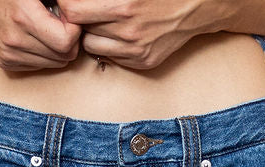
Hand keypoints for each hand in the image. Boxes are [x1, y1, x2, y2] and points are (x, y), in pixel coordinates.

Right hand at [0, 0, 82, 69]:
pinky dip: (44, 54)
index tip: (69, 18)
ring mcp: (9, 55)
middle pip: (63, 56)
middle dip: (70, 41)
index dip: (74, 30)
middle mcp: (15, 41)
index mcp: (23, 17)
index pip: (65, 42)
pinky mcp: (6, 63)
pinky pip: (39, 66)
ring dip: (58, 49)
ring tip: (49, 30)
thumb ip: (59, 1)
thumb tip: (76, 15)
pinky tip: (37, 38)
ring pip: (54, 64)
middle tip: (62, 24)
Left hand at [58, 0, 229, 69]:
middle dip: (78, 20)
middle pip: (80, 30)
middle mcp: (128, 30)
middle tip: (84, 11)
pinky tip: (119, 33)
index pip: (73, 11)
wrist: (198, 6)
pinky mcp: (142, 62)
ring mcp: (135, 50)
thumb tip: (71, 0)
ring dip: (92, 34)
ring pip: (91, 46)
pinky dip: (109, 45)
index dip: (67, 5)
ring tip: (103, 21)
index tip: (68, 1)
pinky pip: (109, 57)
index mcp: (124, 4)